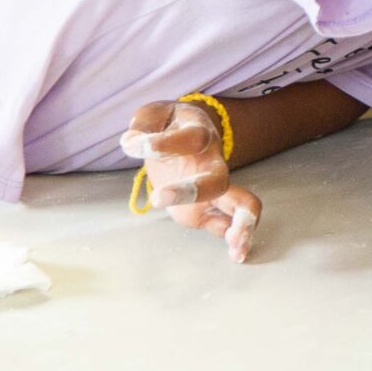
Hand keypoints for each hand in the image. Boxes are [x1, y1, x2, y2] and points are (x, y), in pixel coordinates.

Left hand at [122, 102, 260, 262]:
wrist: (186, 134)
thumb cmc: (170, 124)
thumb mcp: (155, 115)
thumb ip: (144, 124)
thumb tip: (132, 141)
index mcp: (200, 135)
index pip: (189, 139)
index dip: (160, 143)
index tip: (131, 145)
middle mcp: (212, 162)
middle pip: (217, 178)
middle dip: (193, 191)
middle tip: (159, 200)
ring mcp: (212, 189)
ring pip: (240, 203)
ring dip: (240, 224)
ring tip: (236, 247)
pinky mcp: (206, 209)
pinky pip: (227, 224)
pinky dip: (235, 240)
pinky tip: (237, 255)